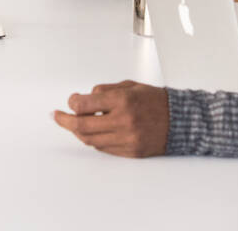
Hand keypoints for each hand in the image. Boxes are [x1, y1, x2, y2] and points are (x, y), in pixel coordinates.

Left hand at [52, 80, 168, 157]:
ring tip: (74, 124)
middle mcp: (124, 121)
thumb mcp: (130, 86)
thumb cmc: (156, 101)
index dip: (73, 102)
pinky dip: (94, 140)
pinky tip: (93, 132)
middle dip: (65, 121)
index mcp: (123, 101)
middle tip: (57, 116)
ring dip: (78, 132)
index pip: (85, 104)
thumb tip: (82, 100)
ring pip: (91, 140)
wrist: (181, 120)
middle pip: (82, 126)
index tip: (71, 100)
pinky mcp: (131, 151)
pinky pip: (104, 148)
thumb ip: (105, 91)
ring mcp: (127, 139)